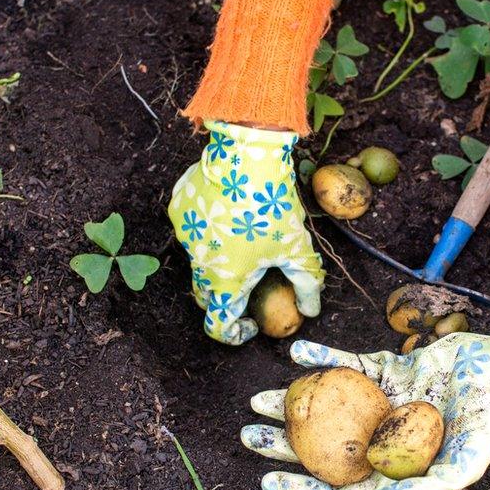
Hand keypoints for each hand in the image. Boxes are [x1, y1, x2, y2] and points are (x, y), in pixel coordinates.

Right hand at [169, 121, 324, 344]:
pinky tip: (229, 211)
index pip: (218, 326)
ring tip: (245, 235)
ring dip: (219, 258)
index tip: (252, 322)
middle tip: (252, 281)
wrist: (246, 156)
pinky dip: (208, 229)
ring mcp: (183, 235)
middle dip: (227, 296)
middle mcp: (197, 262)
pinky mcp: (178, 210)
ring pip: (199, 258)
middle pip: (207, 294)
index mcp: (224, 280)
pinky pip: (192, 229)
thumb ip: (307, 284)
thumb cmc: (272, 207)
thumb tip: (311, 310)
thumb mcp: (297, 248)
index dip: (236, 333)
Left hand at [240, 327, 489, 489]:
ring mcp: (383, 403)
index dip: (303, 489)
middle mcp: (383, 438)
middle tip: (250, 434)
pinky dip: (324, 359)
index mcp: (397, 468)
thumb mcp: (468, 459)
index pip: (341, 486)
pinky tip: (298, 354)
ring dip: (294, 402)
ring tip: (259, 400)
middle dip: (285, 444)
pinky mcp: (388, 370)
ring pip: (329, 406)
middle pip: (324, 446)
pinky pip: (349, 364)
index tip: (267, 482)